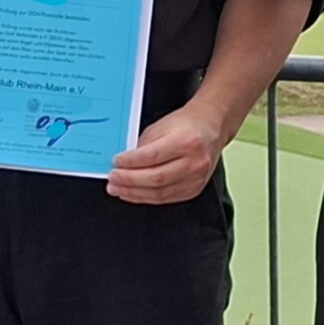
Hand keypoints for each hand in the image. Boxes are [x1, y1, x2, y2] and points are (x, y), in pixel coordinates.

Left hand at [108, 103, 227, 205]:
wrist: (210, 128)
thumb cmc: (186, 125)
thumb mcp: (161, 127)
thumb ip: (143, 145)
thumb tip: (123, 163)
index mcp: (186, 141)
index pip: (152, 156)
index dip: (131, 162)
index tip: (116, 163)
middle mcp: (194, 162)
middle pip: (156, 178)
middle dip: (129, 181)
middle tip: (113, 179)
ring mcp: (196, 178)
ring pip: (160, 193)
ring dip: (134, 193)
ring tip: (118, 189)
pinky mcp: (194, 189)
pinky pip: (166, 199)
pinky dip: (147, 198)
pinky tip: (134, 193)